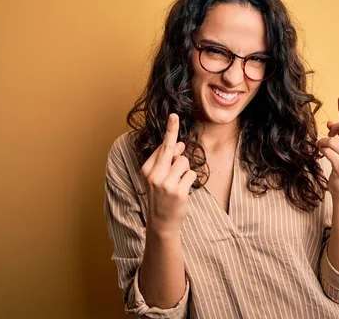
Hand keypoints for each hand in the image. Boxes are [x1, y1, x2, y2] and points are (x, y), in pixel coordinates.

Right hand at [141, 113, 196, 235]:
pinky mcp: (178, 191)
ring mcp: (166, 183)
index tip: (173, 116)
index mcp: (147, 169)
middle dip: (172, 130)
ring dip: (186, 169)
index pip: (161, 147)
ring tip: (179, 182)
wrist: (161, 222)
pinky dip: (191, 179)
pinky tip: (183, 189)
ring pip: (184, 161)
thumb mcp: (158, 178)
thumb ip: (166, 161)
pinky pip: (192, 174)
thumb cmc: (161, 197)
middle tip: (174, 117)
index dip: (170, 133)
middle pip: (169, 148)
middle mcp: (154, 175)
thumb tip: (180, 144)